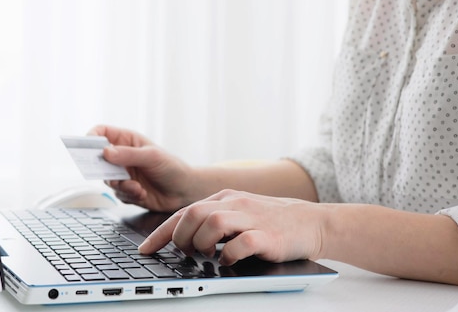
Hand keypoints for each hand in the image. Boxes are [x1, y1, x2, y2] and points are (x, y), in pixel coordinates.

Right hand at [88, 125, 194, 212]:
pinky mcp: (126, 191)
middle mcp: (121, 156)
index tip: (87, 147)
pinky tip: (142, 193)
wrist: (184, 191)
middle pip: (98, 158)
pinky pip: (118, 194)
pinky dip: (129, 195)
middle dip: (103, 169)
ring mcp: (123, 174)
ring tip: (136, 187)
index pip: (101, 133)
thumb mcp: (152, 156)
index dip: (91, 137)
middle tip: (113, 175)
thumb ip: (128, 154)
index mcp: (126, 140)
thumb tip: (105, 152)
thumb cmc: (172, 167)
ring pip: (108, 180)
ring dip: (121, 185)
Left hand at [138, 189, 325, 265]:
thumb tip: (181, 239)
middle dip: (181, 237)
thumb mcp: (238, 213)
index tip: (145, 249)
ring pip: (212, 223)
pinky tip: (229, 260)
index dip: (160, 232)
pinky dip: (229, 255)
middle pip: (193, 213)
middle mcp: (235, 204)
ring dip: (202, 243)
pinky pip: (241, 243)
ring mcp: (251, 218)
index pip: (184, 212)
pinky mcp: (268, 236)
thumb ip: (213, 220)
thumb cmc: (271, 221)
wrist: (312, 221)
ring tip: (207, 255)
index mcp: (224, 198)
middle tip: (186, 252)